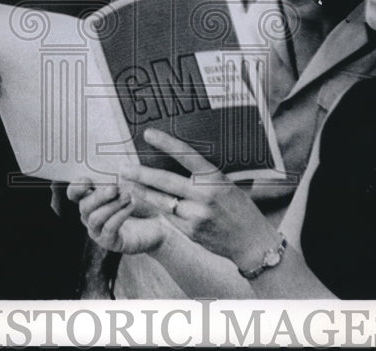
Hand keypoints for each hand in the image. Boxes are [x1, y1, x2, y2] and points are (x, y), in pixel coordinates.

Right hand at [68, 179, 166, 254]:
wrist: (158, 224)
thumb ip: (118, 178)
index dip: (76, 187)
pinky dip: (120, 215)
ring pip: (95, 218)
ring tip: (128, 196)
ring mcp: (99, 231)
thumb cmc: (142, 202)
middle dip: (98, 196)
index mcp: (91, 199)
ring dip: (111, 205)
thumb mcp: (129, 186)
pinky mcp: (111, 242)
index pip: (74, 193)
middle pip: (84, 206)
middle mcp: (90, 216)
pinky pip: (109, 229)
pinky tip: (131, 206)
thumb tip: (118, 165)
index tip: (87, 180)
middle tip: (114, 188)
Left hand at [121, 128, 278, 269]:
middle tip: (123, 168)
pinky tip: (146, 202)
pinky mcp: (190, 233)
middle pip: (165, 181)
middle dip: (141, 174)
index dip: (166, 143)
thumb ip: (203, 176)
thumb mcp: (226, 184)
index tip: (148, 134)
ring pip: (161, 202)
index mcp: (215, 179)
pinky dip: (157, 208)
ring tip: (127, 185)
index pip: (187, 156)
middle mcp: (204, 196)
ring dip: (142, 193)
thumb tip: (178, 161)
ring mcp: (196, 216)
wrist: (251, 242)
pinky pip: (168, 217)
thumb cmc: (240, 208)